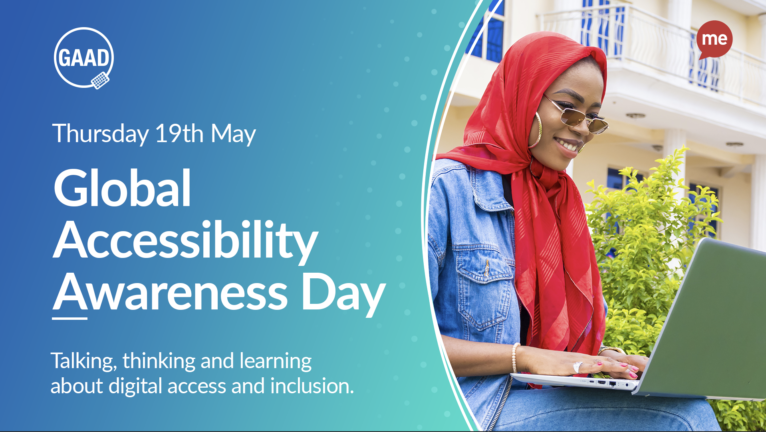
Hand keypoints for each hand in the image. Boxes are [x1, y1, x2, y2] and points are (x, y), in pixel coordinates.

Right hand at [516, 346, 640, 378]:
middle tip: (635, 373)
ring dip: (612, 366)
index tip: (631, 372)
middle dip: (621, 368)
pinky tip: (601, 366)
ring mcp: (574, 361)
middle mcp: (581, 358)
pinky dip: (592, 365)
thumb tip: (589, 379)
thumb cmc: (548, 365)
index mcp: (583, 360)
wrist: (531, 357)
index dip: (619, 367)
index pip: (605, 363)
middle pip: (605, 362)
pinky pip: (581, 365)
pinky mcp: (566, 365)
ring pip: (597, 362)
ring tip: (625, 369)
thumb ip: (579, 373)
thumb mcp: (567, 370)